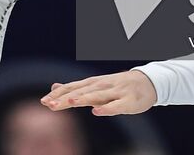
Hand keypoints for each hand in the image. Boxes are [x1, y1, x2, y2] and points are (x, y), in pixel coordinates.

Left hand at [41, 70, 156, 115]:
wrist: (149, 82)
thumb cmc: (119, 86)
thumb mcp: (96, 85)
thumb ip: (76, 88)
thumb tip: (54, 87)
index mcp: (95, 83)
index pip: (74, 87)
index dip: (59, 94)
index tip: (43, 101)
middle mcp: (104, 86)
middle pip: (82, 92)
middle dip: (65, 98)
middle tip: (49, 104)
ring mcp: (116, 93)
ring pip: (97, 96)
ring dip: (83, 98)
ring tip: (69, 102)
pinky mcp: (128, 101)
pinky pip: (116, 106)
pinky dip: (106, 108)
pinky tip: (96, 111)